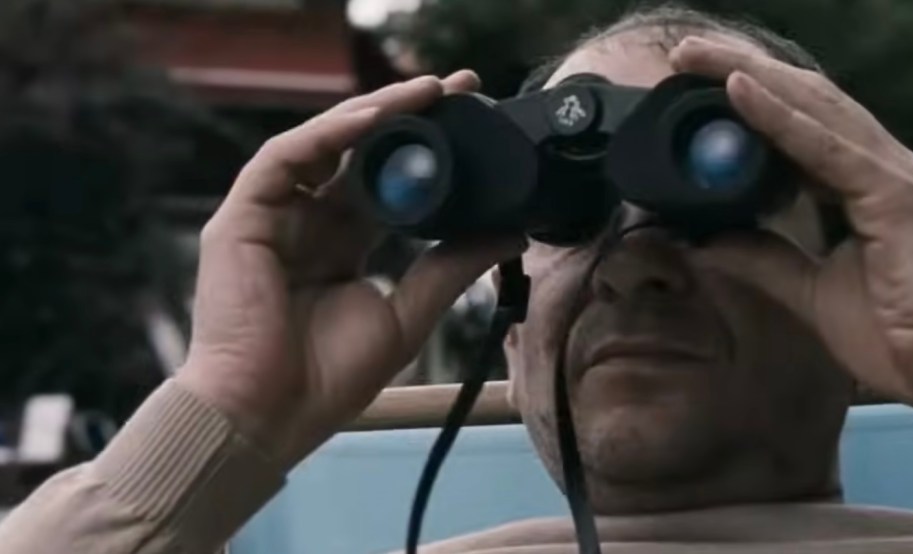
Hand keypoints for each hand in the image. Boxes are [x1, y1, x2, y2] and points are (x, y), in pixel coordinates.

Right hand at [176, 72, 524, 465]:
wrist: (268, 417)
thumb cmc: (326, 379)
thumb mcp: (406, 316)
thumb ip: (450, 269)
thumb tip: (510, 232)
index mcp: (344, 245)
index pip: (388, 183)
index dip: (429, 152)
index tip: (476, 125)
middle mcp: (310, 223)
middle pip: (360, 154)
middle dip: (409, 117)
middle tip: (460, 87)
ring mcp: (273, 218)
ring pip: (322, 145)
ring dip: (373, 115)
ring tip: (426, 93)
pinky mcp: (241, 218)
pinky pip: (283, 159)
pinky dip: (326, 135)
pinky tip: (372, 120)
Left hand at [670, 37, 912, 438]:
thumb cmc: (901, 334)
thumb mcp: (811, 293)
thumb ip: (763, 260)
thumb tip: (707, 241)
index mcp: (864, 184)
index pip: (800, 124)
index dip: (750, 98)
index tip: (694, 85)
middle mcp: (880, 166)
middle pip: (802, 100)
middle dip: (741, 70)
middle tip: (683, 54)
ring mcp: (892, 174)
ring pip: (811, 107)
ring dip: (750, 76)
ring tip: (694, 57)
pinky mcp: (896, 194)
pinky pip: (825, 146)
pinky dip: (778, 116)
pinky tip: (737, 89)